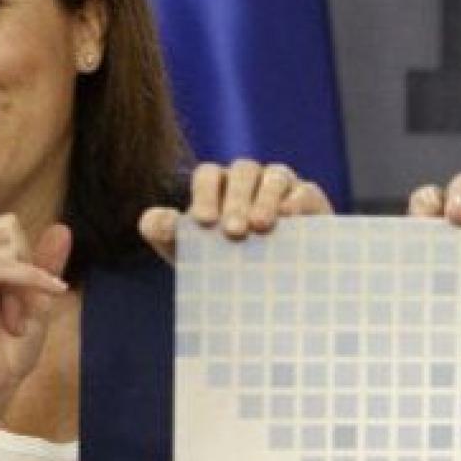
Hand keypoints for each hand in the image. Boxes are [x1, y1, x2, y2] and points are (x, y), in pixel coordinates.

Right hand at [0, 134, 69, 418]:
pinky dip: (28, 283)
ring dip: (27, 281)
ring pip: (9, 243)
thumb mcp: (41, 298)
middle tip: (20, 307)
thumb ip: (47, 263)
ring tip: (16, 316)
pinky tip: (37, 304)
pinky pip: (5, 265)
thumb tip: (61, 226)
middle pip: (10, 223)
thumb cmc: (10, 347)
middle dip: (29, 264)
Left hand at [139, 160, 333, 262]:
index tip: (204, 223)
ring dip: (266, 199)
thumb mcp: (191, 255)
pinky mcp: (309, 200)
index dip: (205, 194)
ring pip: (274, 176)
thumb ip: (167, 235)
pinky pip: (304, 190)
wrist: (272, 288)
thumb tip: (151, 220)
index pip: (209, 175)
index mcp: (219, 187)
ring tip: (261, 227)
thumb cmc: (224, 266)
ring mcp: (282, 187)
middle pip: (242, 172)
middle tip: (233, 232)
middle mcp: (250, 180)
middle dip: (236, 200)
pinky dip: (295, 201)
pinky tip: (289, 219)